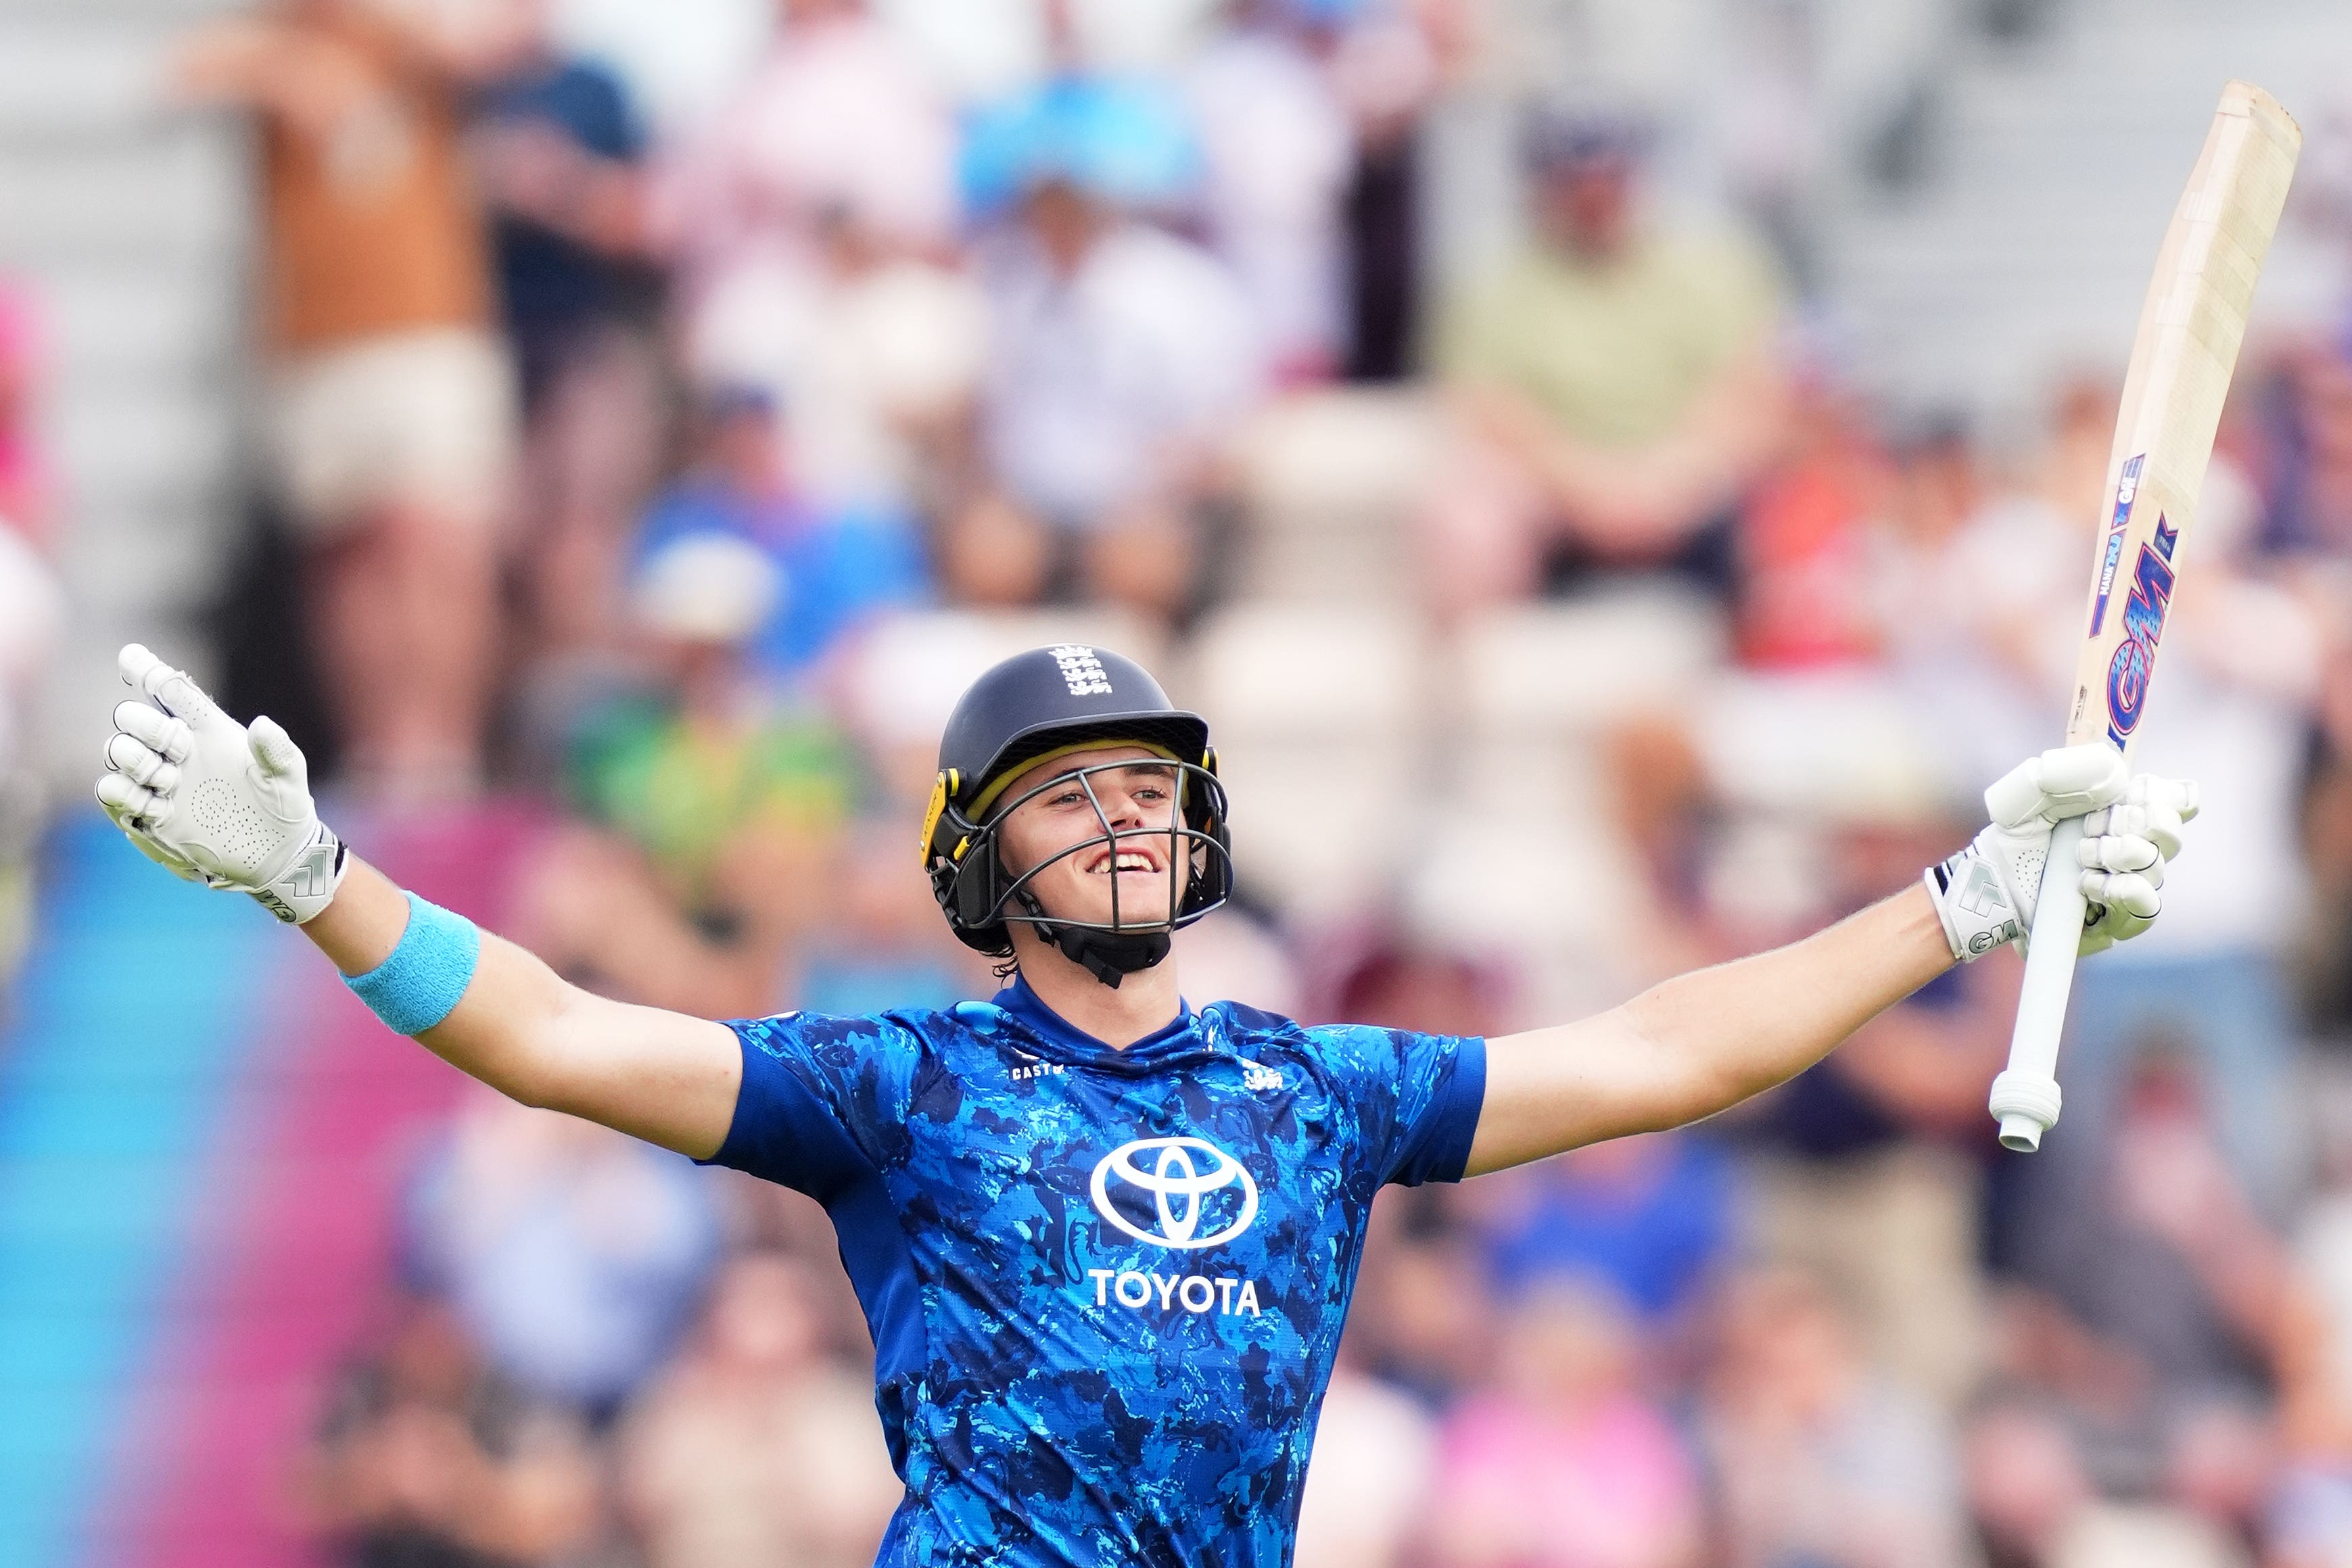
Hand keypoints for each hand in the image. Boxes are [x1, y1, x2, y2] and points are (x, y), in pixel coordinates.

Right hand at [93, 643, 345, 923]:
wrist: (277, 852)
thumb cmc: (285, 804)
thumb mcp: (289, 776)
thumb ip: (278, 750)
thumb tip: (262, 724)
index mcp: (209, 729)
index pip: (172, 692)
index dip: (147, 671)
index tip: (130, 656)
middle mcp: (180, 750)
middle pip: (137, 720)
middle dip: (141, 722)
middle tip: (169, 740)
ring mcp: (163, 782)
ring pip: (121, 753)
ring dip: (133, 758)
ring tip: (163, 776)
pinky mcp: (154, 815)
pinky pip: (117, 796)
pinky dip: (119, 792)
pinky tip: (139, 797)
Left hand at [1925, 743, 2196, 961]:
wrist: (1990, 884)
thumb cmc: (2013, 835)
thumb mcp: (2028, 792)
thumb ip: (2066, 770)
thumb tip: (2118, 773)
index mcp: (2123, 811)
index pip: (2176, 798)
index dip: (2161, 793)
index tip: (2131, 791)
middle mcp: (2135, 846)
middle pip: (2170, 832)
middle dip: (2133, 823)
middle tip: (2089, 825)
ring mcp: (2130, 884)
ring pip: (2157, 868)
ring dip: (2118, 855)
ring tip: (2080, 855)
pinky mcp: (2119, 920)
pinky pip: (2146, 907)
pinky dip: (2122, 890)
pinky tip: (2088, 883)